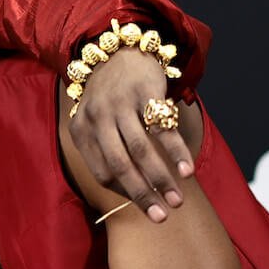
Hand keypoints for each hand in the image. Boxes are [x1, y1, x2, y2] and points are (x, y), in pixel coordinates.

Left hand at [68, 47, 191, 221]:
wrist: (117, 50)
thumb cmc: (109, 97)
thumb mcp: (94, 122)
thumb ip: (105, 151)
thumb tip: (131, 194)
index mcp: (81, 129)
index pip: (101, 172)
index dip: (124, 192)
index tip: (145, 207)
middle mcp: (97, 117)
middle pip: (120, 164)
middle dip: (143, 194)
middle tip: (162, 217)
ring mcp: (120, 103)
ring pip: (141, 149)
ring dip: (161, 178)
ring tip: (178, 200)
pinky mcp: (144, 91)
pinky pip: (162, 127)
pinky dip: (175, 151)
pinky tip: (187, 169)